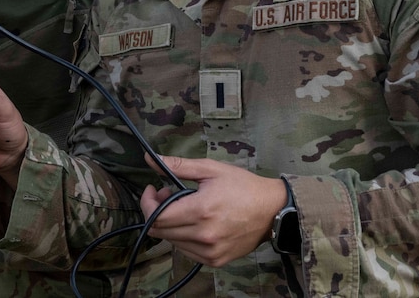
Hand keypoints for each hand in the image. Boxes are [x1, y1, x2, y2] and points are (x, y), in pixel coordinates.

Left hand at [139, 155, 286, 266]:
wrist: (272, 209)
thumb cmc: (242, 186)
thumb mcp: (210, 169)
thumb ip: (178, 166)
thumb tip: (150, 158)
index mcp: (201, 211)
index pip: (156, 216)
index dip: (147, 203)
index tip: (152, 189)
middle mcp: (204, 235)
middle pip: (161, 231)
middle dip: (156, 210)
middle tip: (168, 195)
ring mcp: (210, 251)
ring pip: (172, 242)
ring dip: (170, 225)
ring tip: (183, 208)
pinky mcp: (216, 260)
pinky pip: (187, 252)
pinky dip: (183, 238)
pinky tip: (194, 223)